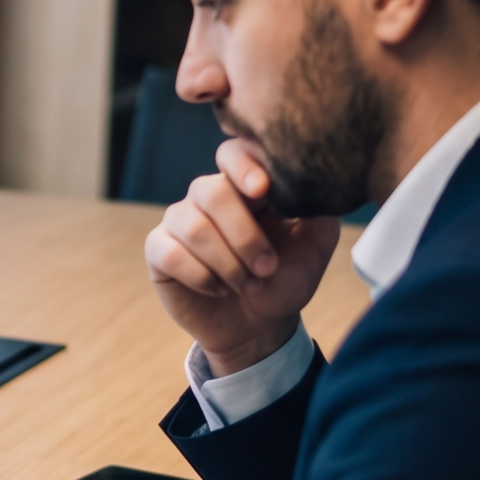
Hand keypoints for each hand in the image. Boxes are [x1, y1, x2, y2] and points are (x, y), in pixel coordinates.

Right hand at [145, 139, 340, 376]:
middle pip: (212, 192)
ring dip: (228, 263)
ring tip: (249, 284)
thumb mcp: (314, 246)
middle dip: (244, 235)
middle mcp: (207, 196)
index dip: (243, 166)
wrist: (258, 326)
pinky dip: (202, 277)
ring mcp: (180, 221)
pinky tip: (219, 289)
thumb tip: (320, 181)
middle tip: (267, 267)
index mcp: (245, 187)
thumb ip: (319, 210)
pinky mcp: (159, 250)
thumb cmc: (284, 280)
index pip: (233, 154)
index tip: (263, 191)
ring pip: (193, 227)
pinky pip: (171, 253)